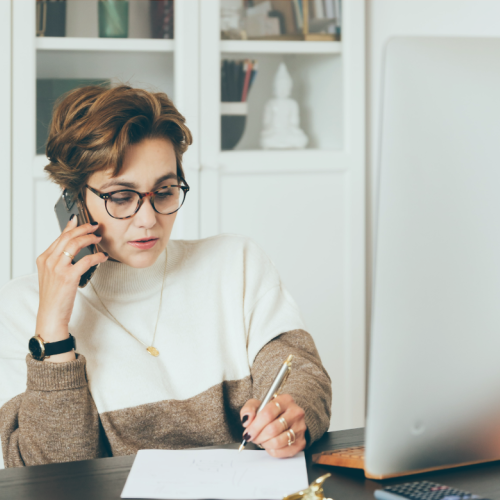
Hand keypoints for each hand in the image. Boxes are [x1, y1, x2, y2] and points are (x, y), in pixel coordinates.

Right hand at [35, 216, 107, 361]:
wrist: (51, 315)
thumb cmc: (54, 297)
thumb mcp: (52, 275)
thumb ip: (60, 260)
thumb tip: (74, 248)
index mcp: (44, 259)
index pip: (59, 237)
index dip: (71, 227)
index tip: (79, 220)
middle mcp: (49, 261)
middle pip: (67, 237)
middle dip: (83, 228)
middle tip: (94, 226)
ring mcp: (58, 268)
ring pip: (75, 244)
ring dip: (89, 238)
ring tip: (98, 238)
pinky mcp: (68, 276)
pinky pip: (86, 260)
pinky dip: (96, 256)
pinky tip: (103, 256)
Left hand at [239, 394, 306, 457]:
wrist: (287, 419)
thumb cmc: (271, 412)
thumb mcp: (258, 405)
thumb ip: (249, 409)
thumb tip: (247, 421)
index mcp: (285, 400)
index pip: (268, 413)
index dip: (255, 426)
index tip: (248, 432)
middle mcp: (295, 413)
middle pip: (272, 429)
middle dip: (258, 436)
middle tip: (253, 437)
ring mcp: (300, 428)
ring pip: (277, 442)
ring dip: (265, 443)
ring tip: (262, 440)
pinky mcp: (301, 442)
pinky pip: (282, 451)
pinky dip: (272, 450)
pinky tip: (270, 444)